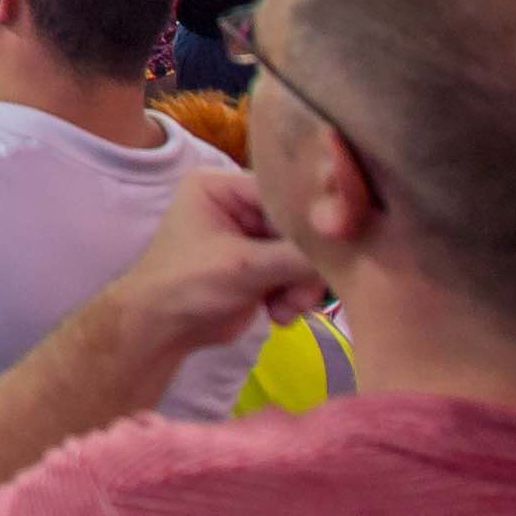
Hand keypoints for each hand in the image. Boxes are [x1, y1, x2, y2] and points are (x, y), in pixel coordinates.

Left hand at [84, 167, 323, 368]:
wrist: (164, 330)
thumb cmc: (188, 284)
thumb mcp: (243, 266)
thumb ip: (297, 256)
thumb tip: (350, 244)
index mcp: (220, 185)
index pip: (282, 192)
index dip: (309, 221)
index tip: (332, 249)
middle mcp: (237, 204)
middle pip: (297, 226)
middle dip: (303, 266)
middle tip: (298, 296)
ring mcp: (251, 236)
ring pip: (303, 254)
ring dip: (300, 287)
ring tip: (284, 308)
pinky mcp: (262, 265)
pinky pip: (297, 274)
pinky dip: (293, 296)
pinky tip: (278, 314)